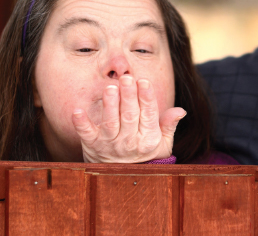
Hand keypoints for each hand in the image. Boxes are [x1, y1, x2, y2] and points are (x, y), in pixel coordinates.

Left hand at [71, 75, 185, 162]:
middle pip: (130, 116)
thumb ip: (168, 125)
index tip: (144, 81)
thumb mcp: (162, 144)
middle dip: (128, 96)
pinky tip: (77, 111)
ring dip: (110, 104)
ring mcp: (110, 144)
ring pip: (111, 122)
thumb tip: (180, 110)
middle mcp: (130, 142)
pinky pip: (86, 134)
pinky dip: (82, 123)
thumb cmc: (144, 156)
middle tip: (127, 78)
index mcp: (148, 139)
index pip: (149, 115)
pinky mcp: (93, 146)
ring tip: (110, 87)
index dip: (146, 97)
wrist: (121, 179)